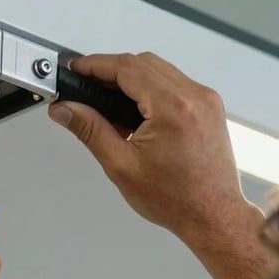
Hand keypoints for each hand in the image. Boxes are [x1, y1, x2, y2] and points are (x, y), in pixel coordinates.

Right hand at [48, 52, 248, 244]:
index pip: (126, 68)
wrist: (212, 215)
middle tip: (86, 90)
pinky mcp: (209, 106)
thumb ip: (90, 130)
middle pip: (143, 63)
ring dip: (131, 80)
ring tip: (109, 108)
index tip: (76, 69)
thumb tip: (66, 109)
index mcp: (173, 108)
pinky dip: (150, 90)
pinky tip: (135, 113)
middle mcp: (194, 97)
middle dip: (110, 72)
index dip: (95, 65)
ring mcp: (206, 99)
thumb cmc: (176, 199)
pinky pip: (174, 83)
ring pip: (159, 70)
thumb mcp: (121, 166)